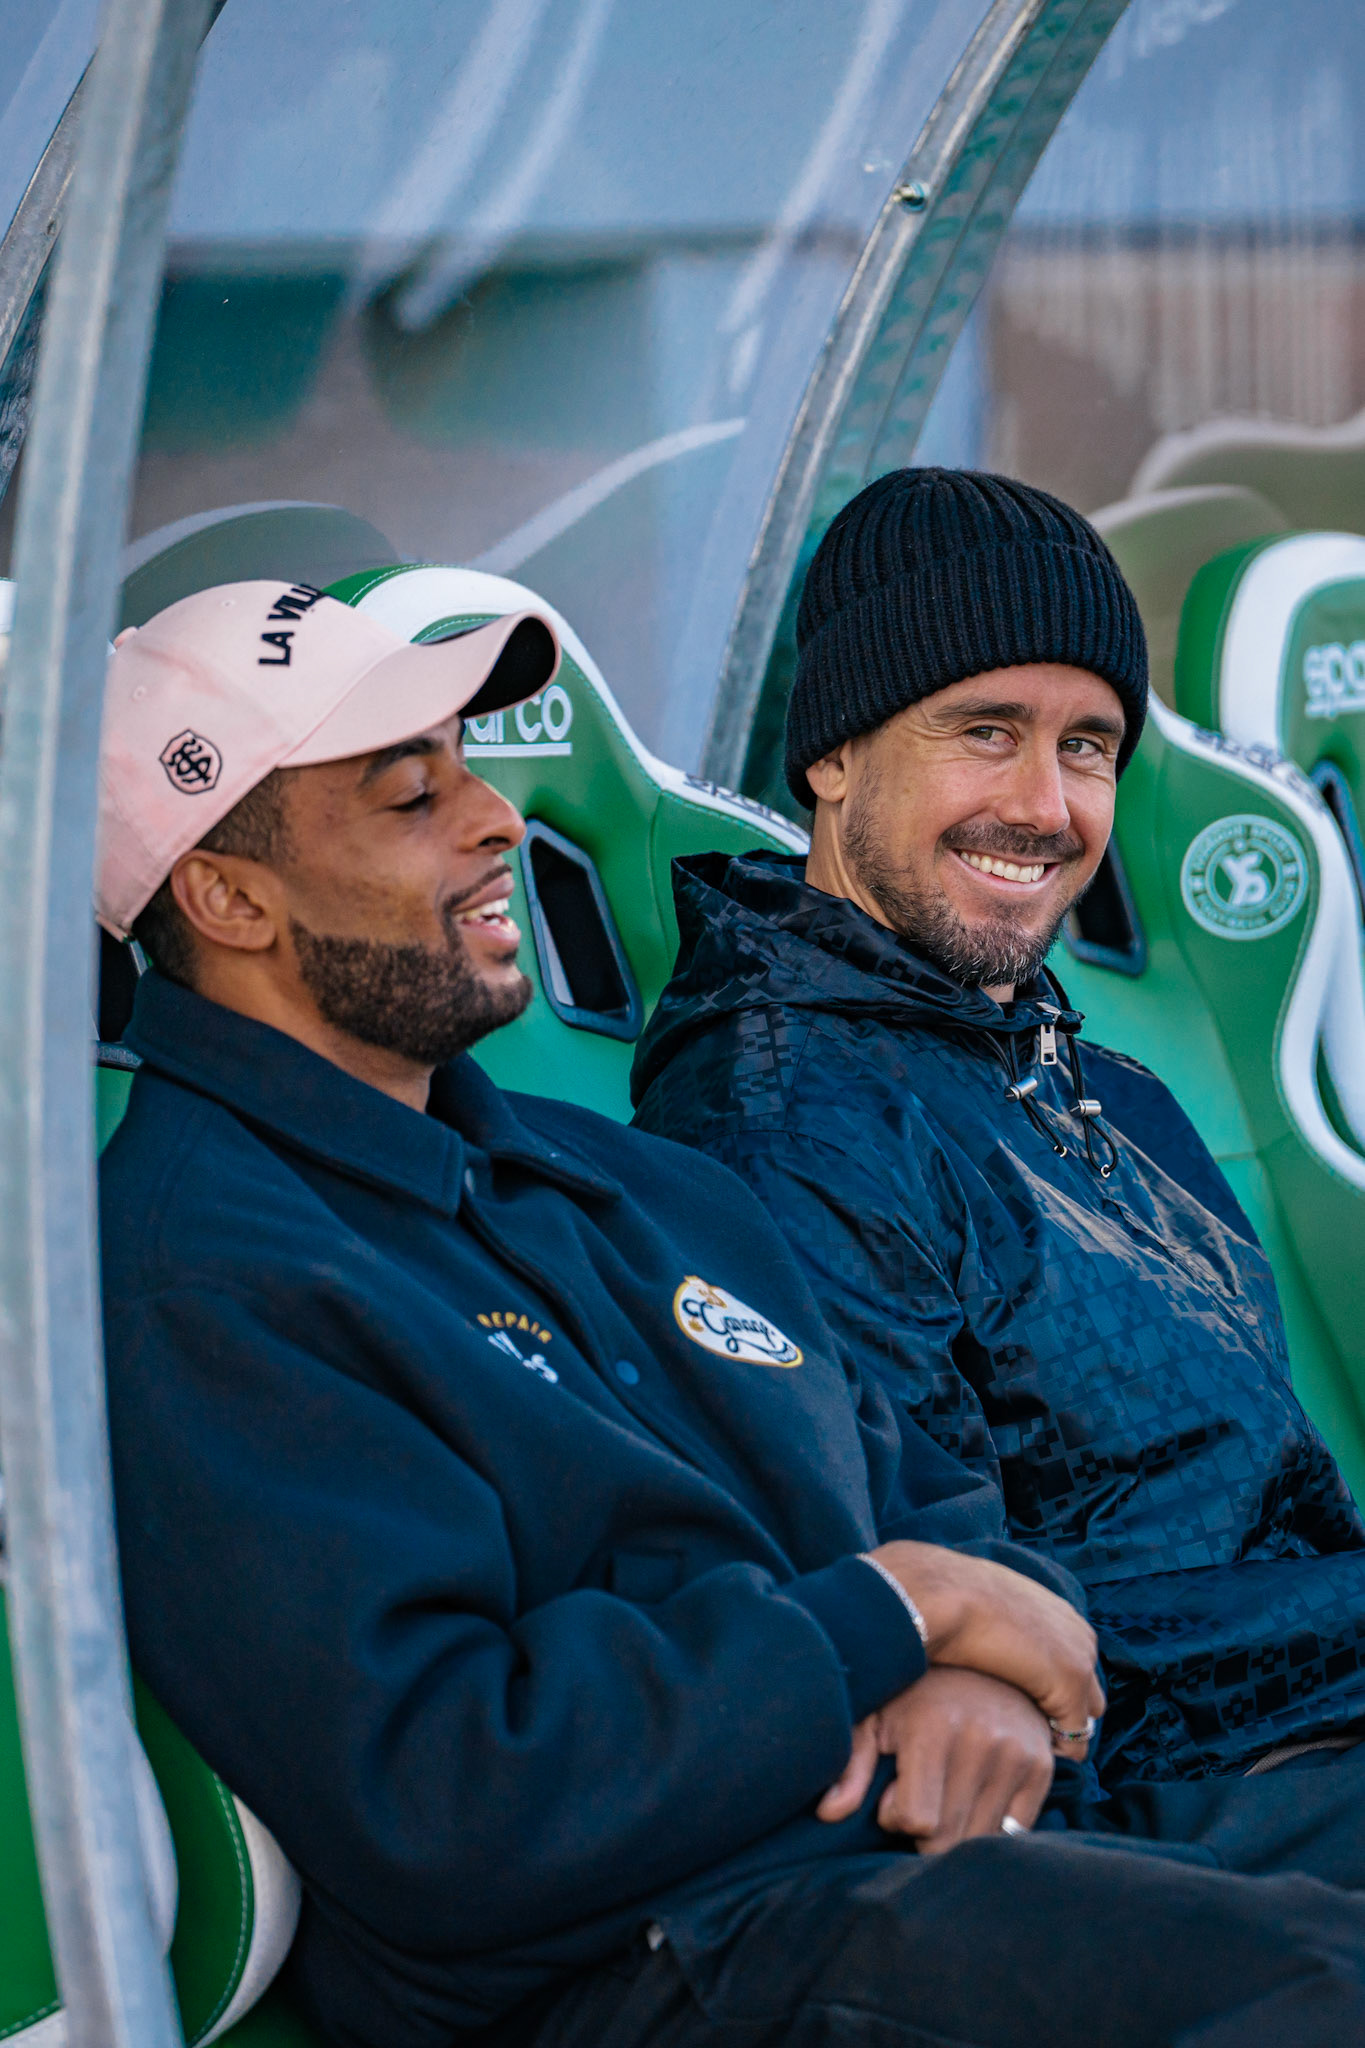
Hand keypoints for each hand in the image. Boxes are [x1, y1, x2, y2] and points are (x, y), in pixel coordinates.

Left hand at [817, 1670, 1053, 1851]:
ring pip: (982, 1840)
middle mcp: (981, 1739)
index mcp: (932, 1727)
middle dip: (926, 1831)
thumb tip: (827, 1812)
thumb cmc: (912, 1692)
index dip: (896, 1818)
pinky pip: (1016, 1831)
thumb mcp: (875, 1715)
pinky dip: (993, 1826)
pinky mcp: (1042, 1766)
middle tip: (920, 1797)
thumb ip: (852, 1764)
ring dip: (958, 1830)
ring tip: (946, 1794)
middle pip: (948, 1838)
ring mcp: (1017, 1753)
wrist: (979, 1657)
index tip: (891, 1796)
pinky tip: (975, 1797)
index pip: (918, 1821)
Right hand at [867, 1540, 1104, 1743]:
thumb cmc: (943, 1599)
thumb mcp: (974, 1607)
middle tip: (1018, 1729)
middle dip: (1058, 1712)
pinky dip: (1049, 1752)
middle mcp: (1076, 1631)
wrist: (939, 1591)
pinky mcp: (1070, 1683)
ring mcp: (1078, 1657)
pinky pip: (1074, 1740)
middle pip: (1086, 1691)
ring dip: (1054, 1732)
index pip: (1069, 1662)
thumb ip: (989, 1624)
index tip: (1013, 1706)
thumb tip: (970, 1641)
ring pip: (1083, 1717)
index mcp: (1055, 1610)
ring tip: (1014, 1742)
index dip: (1043, 1689)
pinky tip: (1015, 1750)